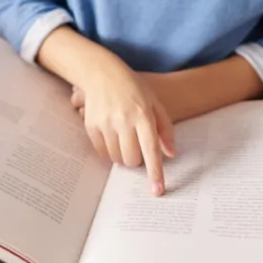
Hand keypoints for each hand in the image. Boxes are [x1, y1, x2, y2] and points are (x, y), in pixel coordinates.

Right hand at [73, 60, 176, 195]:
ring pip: (117, 158)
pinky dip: (109, 151)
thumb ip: (165, 129)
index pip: (151, 150)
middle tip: (137, 146)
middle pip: (132, 159)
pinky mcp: (91, 125)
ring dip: (123, 156)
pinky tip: (112, 136)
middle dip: (137, 160)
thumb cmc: (133, 87)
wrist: (102, 72)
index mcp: (143, 115)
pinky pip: (102, 152)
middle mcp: (123, 120)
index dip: (155, 173)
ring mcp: (105, 123)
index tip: (157, 191)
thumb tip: (170, 155)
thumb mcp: (155, 102)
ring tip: (125, 139)